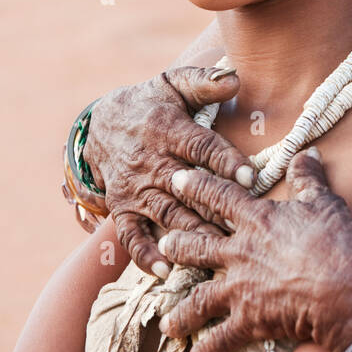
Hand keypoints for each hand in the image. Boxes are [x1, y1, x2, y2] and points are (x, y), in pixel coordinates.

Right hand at [85, 66, 254, 273]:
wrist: (99, 123)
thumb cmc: (150, 104)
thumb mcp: (173, 84)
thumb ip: (203, 82)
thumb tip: (235, 79)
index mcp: (167, 129)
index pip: (202, 147)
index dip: (227, 163)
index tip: (252, 180)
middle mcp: (151, 162)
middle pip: (188, 189)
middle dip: (216, 208)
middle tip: (245, 228)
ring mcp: (135, 188)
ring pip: (168, 214)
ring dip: (192, 235)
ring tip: (219, 253)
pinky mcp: (121, 208)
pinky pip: (131, 235)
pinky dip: (145, 256)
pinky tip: (165, 272)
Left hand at [157, 148, 351, 351]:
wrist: (345, 291)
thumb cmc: (336, 244)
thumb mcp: (325, 202)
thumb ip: (309, 177)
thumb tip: (309, 152)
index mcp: (256, 221)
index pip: (219, 197)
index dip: (197, 186)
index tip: (177, 179)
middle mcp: (239, 253)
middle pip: (197, 246)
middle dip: (177, 246)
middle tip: (164, 245)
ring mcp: (239, 288)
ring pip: (198, 297)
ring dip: (180, 310)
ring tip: (167, 320)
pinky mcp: (248, 320)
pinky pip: (221, 339)